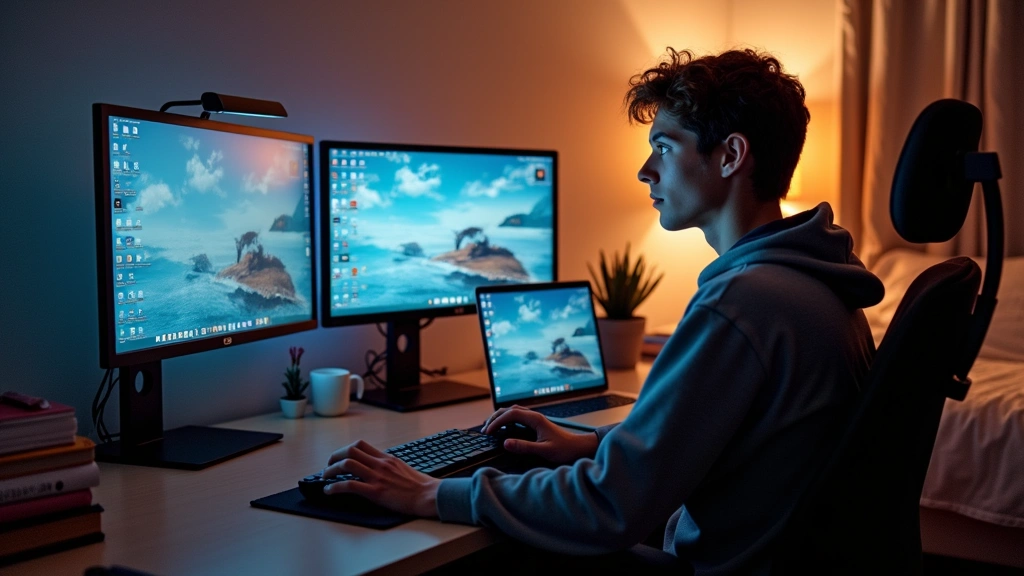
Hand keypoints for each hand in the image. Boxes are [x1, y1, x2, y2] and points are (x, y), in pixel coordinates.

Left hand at [321, 440, 440, 517]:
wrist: (429, 495)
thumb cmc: (420, 485)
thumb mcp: (402, 468)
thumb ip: (388, 466)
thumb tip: (376, 468)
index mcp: (386, 458)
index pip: (360, 445)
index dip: (344, 450)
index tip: (338, 458)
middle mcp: (380, 463)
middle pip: (350, 450)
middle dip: (334, 457)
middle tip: (328, 467)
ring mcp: (377, 477)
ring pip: (346, 464)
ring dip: (331, 470)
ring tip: (325, 478)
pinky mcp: (376, 491)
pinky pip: (350, 485)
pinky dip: (335, 487)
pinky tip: (329, 491)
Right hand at [483, 405, 598, 464]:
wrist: (579, 447)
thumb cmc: (564, 449)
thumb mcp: (544, 450)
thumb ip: (524, 447)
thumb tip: (505, 443)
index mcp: (535, 419)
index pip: (510, 415)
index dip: (496, 422)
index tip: (488, 432)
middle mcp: (535, 416)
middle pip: (509, 410)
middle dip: (495, 417)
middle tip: (485, 430)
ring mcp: (535, 419)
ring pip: (513, 412)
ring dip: (500, 417)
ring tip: (490, 427)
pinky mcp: (536, 424)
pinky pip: (518, 417)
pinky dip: (507, 420)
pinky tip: (504, 428)